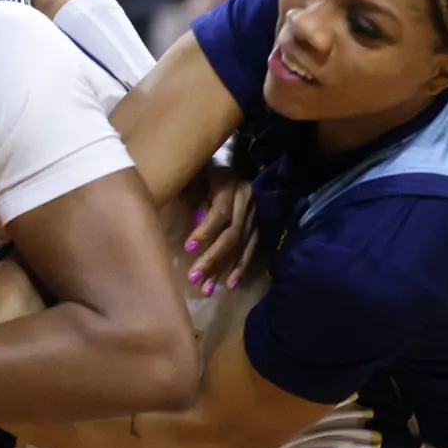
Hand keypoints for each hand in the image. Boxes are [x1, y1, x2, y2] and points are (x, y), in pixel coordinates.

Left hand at [183, 166, 256, 294]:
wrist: (239, 157)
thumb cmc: (207, 166)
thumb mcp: (198, 173)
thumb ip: (196, 195)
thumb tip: (196, 222)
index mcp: (231, 185)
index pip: (220, 213)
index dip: (205, 231)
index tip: (187, 248)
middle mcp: (247, 202)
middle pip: (232, 234)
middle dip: (212, 259)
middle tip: (193, 279)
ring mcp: (256, 215)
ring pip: (241, 246)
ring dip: (225, 270)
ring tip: (208, 290)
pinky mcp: (260, 225)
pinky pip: (251, 249)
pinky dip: (241, 268)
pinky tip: (231, 285)